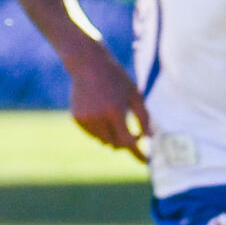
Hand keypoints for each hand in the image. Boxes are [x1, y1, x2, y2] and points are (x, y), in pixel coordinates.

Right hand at [63, 45, 150, 161]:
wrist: (88, 64)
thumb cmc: (116, 78)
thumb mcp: (134, 94)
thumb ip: (143, 117)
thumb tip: (149, 137)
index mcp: (115, 112)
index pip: (128, 142)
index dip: (137, 152)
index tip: (145, 161)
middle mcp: (98, 118)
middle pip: (115, 144)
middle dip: (125, 143)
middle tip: (133, 134)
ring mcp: (85, 119)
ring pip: (103, 140)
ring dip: (111, 135)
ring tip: (114, 115)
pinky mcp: (77, 118)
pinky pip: (92, 133)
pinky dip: (100, 129)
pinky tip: (100, 110)